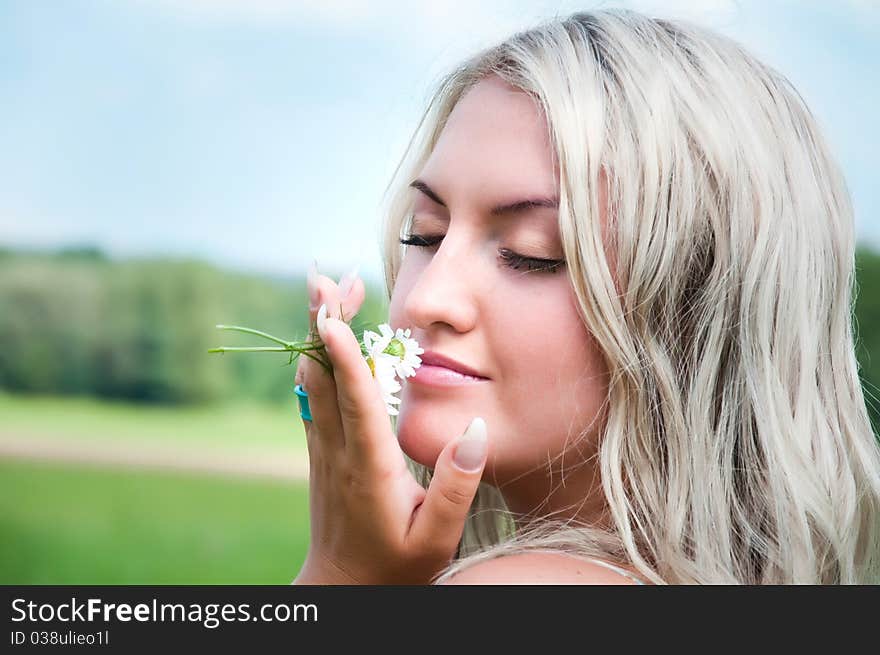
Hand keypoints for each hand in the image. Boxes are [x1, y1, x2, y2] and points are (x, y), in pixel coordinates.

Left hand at [291, 265, 488, 584]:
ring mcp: (324, 446)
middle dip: (323, 322)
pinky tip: (325, 328)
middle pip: (324, 375)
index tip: (331, 314)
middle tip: (326, 275)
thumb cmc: (395, 567)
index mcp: (369, 467)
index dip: (345, 355)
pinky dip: (319, 353)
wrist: (343, 588)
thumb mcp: (436, 538)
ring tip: (328, 285)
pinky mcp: (321, 446)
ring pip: (314, 377)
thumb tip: (474, 427)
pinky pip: (313, 391)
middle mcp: (339, 449)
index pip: (355, 403)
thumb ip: (456, 487)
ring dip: (318, 330)